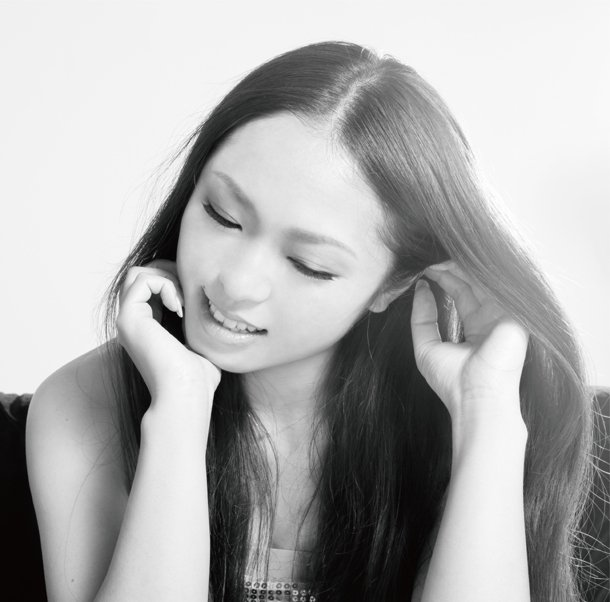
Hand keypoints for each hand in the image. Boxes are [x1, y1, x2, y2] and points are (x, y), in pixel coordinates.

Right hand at [117, 259, 220, 406]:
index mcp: (146, 326)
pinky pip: (142, 280)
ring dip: (166, 278)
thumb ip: (198, 324)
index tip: (193, 300)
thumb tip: (217, 310)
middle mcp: (132, 322)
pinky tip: (179, 308)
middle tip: (188, 294)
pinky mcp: (128, 319)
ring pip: (137, 273)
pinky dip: (165, 284)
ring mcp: (127, 320)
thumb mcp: (200, 343)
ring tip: (183, 302)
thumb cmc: (198, 378)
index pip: (150, 286)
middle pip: (140, 274)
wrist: (186, 395)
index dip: (173, 280)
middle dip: (168, 273)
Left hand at [411, 261, 528, 435]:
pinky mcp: (513, 314)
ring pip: (483, 281)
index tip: (425, 271)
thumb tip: (421, 288)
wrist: (477, 398)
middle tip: (430, 261)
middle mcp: (491, 319)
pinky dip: (477, 274)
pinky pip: (494, 286)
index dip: (444, 280)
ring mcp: (504, 315)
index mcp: (476, 329)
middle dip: (451, 270)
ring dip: (461, 268)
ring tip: (439, 261)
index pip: (461, 294)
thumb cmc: (452, 380)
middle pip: (472, 284)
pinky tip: (457, 265)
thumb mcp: (425, 346)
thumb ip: (422, 318)